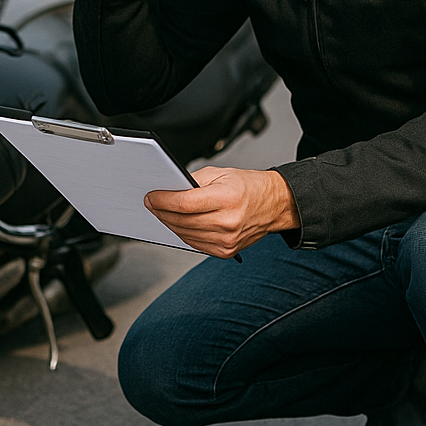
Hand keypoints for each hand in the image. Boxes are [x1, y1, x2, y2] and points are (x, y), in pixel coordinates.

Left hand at [144, 167, 299, 257]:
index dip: (163, 201)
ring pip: (186, 234)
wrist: (274, 205)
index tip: (151, 197)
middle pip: (183, 221)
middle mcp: (229, 222)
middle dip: (161, 212)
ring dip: (169, 224)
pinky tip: (177, 224)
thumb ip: (193, 181)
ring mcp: (228, 240)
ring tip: (161, 213)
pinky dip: (183, 234)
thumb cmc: (249, 187)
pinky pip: (196, 244)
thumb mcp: (220, 174)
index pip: (185, 203)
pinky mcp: (227, 251)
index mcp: (227, 198)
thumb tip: (168, 189)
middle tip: (151, 204)